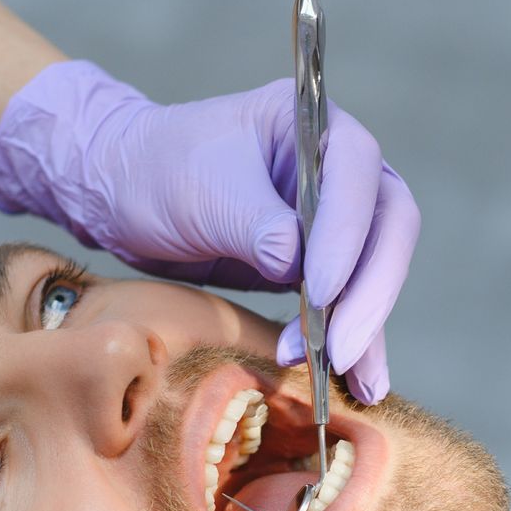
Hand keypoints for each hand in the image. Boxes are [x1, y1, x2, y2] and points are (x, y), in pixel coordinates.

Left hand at [0, 61, 418, 402]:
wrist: (124, 192)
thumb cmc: (158, 170)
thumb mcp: (200, 190)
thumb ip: (254, 224)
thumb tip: (296, 267)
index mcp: (313, 126)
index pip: (357, 175)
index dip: (347, 233)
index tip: (316, 288)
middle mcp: (339, 169)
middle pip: (386, 228)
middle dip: (367, 292)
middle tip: (341, 348)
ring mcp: (335, 219)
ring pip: (375, 272)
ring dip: (367, 328)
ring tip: (358, 384)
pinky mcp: (321, 265)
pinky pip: (349, 303)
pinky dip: (354, 343)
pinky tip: (359, 384)